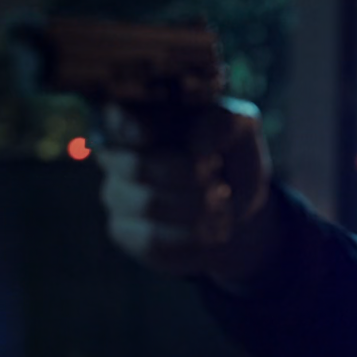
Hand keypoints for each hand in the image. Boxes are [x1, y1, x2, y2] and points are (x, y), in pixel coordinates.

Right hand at [93, 97, 275, 281]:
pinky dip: (191, 237)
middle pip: (137, 166)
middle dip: (188, 178)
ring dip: (196, 210)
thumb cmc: (231, 157)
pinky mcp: (123, 231)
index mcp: (142, 117)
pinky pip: (151, 239)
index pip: (116, 118)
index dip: (126, 127)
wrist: (234, 206)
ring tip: (223, 210)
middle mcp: (118, 154)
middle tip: (220, 186)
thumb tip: (197, 146)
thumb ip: (223, 125)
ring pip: (147, 205)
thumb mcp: (241, 131)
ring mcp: (116, 193)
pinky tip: (209, 231)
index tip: (146, 135)